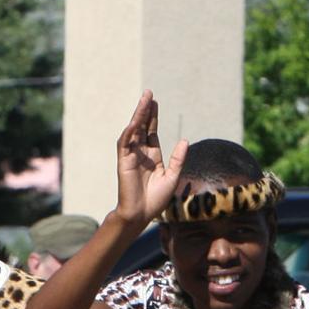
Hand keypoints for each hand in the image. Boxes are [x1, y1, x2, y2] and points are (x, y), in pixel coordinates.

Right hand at [115, 90, 188, 226]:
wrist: (140, 215)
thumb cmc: (155, 201)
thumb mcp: (172, 177)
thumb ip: (177, 159)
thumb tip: (184, 140)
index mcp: (152, 157)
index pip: (152, 132)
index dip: (153, 117)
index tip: (155, 102)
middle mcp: (141, 154)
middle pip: (143, 127)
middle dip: (145, 110)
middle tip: (149, 93)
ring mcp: (131, 157)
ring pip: (134, 131)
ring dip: (138, 116)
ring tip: (144, 100)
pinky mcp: (124, 163)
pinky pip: (125, 144)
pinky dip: (130, 132)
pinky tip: (135, 121)